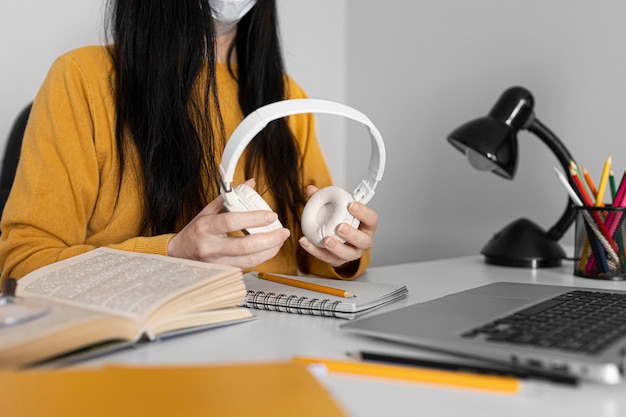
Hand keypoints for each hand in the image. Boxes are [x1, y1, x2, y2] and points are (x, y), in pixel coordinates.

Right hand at [168, 179, 290, 267]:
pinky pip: (246, 266)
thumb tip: (250, 184)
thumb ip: (229, 198)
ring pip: (249, 260)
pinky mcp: (223, 271)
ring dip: (270, 250)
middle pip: (245, 246)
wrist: (178, 254)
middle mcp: (210, 246)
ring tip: (280, 240)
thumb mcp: (207, 211)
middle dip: (269, 239)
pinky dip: (261, 257)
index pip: (231, 222)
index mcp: (205, 227)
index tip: (271, 215)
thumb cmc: (195, 232)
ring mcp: (216, 262)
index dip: (254, 219)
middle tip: (283, 231)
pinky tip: (269, 249)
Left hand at [298, 185, 377, 267]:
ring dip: (337, 248)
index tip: (351, 205)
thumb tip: (311, 190)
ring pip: (348, 254)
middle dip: (352, 234)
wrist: (336, 237)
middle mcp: (362, 241)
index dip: (363, 212)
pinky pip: (327, 258)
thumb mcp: (337, 207)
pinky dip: (315, 251)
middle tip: (340, 227)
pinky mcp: (338, 260)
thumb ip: (325, 197)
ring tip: (326, 240)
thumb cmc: (341, 220)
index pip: (371, 219)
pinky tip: (306, 242)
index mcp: (366, 225)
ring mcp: (351, 252)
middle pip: (363, 241)